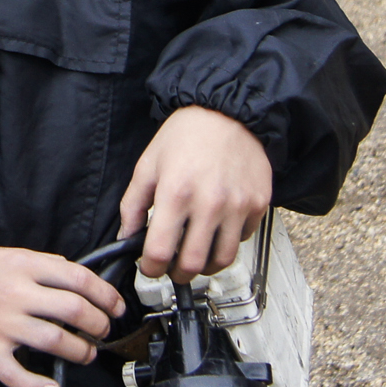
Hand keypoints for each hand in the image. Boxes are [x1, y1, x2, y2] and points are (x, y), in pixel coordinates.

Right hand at [0, 246, 124, 386]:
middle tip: (103, 331)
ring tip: (86, 354)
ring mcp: (2, 323)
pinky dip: (37, 386)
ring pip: (54, 340)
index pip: (79, 278)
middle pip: (73, 310)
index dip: (105, 294)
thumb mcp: (9, 255)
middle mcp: (16, 293)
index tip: (116, 306)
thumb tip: (77, 277)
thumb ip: (42, 265)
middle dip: (98, 324)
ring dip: (79, 351)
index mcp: (24, 266)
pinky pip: (16, 374)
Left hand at [118, 105, 271, 280]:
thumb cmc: (187, 134)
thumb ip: (132, 205)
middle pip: (193, 265)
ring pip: (223, 260)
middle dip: (177, 274)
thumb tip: (127, 237)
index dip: (150, 269)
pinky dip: (229, 242)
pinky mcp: (258, 204)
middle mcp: (210, 203)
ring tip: (196, 254)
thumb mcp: (148, 165)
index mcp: (176, 193)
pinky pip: (243, 239)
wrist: (228, 112)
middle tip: (173, 267)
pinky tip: (218, 228)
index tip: (150, 267)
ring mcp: (238, 205)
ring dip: (206, 266)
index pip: (160, 252)